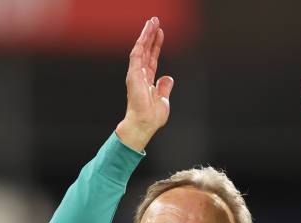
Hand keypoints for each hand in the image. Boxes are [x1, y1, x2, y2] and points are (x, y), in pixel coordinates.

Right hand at [116, 17, 173, 151]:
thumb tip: (168, 78)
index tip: (160, 33)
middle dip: (150, 35)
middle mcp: (140, 75)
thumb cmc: (151, 117)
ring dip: (146, 35)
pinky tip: (147, 33)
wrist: (144, 124)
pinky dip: (142, 43)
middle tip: (155, 21)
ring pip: (141, 49)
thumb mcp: (163, 100)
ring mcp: (135, 74)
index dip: (156, 46)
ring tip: (152, 22)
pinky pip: (137, 55)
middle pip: (146, 51)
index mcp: (147, 81)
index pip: (151, 59)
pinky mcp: (133, 75)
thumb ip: (164, 88)